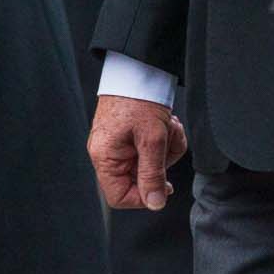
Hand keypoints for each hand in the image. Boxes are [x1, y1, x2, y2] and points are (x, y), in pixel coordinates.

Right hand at [88, 95, 187, 210]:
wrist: (139, 69)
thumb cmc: (139, 100)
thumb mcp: (152, 139)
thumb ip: (153, 174)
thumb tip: (155, 204)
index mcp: (105, 158)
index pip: (119, 197)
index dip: (144, 196)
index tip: (166, 186)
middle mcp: (108, 154)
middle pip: (139, 178)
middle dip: (161, 161)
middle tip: (168, 140)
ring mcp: (120, 144)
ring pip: (151, 161)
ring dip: (167, 145)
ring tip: (168, 124)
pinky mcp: (132, 134)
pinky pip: (152, 147)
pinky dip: (165, 136)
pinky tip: (167, 121)